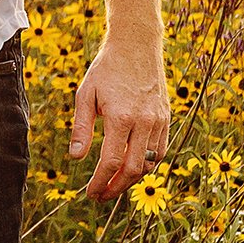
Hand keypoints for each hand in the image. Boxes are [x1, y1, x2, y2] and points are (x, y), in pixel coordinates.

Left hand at [69, 37, 170, 202]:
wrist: (136, 45)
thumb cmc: (106, 69)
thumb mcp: (85, 94)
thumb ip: (82, 128)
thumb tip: (76, 158)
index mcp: (121, 117)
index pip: (112, 162)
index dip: (101, 182)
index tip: (90, 194)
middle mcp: (144, 121)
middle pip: (133, 169)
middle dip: (116, 188)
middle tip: (100, 197)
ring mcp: (158, 120)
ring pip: (150, 163)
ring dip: (132, 180)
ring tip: (114, 185)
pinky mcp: (167, 118)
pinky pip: (161, 151)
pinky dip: (148, 164)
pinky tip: (132, 168)